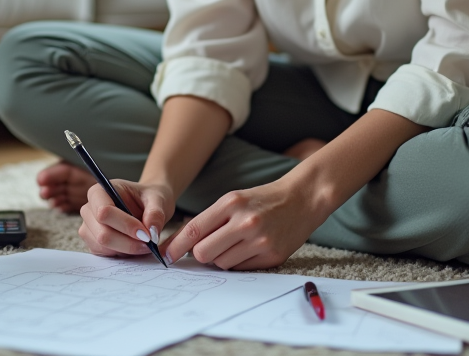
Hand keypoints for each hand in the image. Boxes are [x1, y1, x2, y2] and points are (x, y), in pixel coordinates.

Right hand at [78, 179, 174, 257]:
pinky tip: (135, 246)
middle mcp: (89, 209)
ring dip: (127, 249)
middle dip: (128, 242)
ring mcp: (89, 228)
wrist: (147, 205)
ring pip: (104, 247)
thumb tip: (151, 232)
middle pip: (102, 233)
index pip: (104, 211)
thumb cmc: (148, 198)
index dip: (125, 225)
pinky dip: (123, 254)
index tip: (145, 233)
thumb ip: (155, 213)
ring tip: (144, 243)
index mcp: (99, 191)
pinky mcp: (93, 243)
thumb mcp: (157, 198)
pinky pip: (105, 254)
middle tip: (149, 243)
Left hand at [161, 176, 327, 270]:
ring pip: (222, 263)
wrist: (302, 199)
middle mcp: (245, 222)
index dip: (176, 245)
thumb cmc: (263, 200)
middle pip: (204, 252)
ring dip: (221, 258)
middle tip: (205, 249)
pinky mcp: (272, 256)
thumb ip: (210, 220)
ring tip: (234, 244)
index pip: (194, 229)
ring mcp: (260, 241)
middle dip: (199, 255)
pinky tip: (249, 249)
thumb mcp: (234, 200)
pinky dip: (239, 262)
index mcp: (231, 203)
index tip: (165, 255)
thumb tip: (181, 243)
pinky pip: (241, 269)